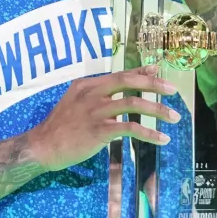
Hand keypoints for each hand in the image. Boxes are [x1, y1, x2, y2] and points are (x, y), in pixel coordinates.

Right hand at [30, 65, 179, 171]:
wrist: (42, 146)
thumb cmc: (59, 128)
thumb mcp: (74, 103)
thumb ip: (94, 97)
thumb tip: (117, 96)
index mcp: (87, 85)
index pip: (119, 74)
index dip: (141, 71)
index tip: (158, 70)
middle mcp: (92, 93)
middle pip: (128, 82)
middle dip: (154, 84)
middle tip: (173, 90)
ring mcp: (95, 111)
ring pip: (133, 103)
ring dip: (157, 109)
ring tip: (174, 117)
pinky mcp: (98, 130)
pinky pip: (130, 128)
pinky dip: (148, 133)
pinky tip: (161, 138)